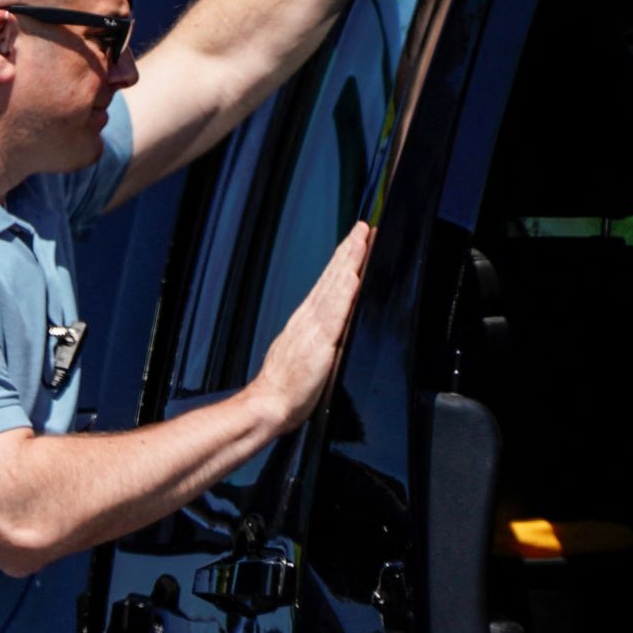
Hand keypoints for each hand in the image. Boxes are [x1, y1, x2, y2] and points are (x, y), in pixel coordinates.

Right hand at [249, 222, 370, 431]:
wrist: (268, 405)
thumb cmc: (285, 390)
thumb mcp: (304, 359)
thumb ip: (320, 341)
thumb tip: (336, 331)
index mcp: (305, 324)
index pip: (328, 286)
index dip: (342, 262)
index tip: (355, 242)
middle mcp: (308, 321)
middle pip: (331, 279)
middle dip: (348, 252)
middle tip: (363, 228)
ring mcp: (313, 329)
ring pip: (335, 287)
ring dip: (350, 261)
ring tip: (362, 239)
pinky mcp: (320, 341)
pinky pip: (336, 310)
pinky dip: (345, 290)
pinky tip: (354, 274)